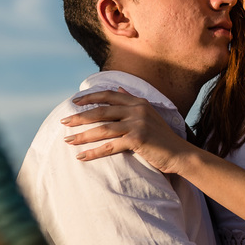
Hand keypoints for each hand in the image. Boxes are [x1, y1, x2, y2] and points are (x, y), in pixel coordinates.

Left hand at [60, 90, 188, 172]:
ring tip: (68, 140)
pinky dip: (94, 152)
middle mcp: (137, 109)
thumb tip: (118, 87)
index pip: (108, 95)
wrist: (180, 154)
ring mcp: (138, 124)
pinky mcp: (137, 140)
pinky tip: (82, 156)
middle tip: (64, 121)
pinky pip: (109, 146)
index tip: (74, 102)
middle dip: (80, 117)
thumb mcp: (148, 114)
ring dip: (82, 135)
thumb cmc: (162, 137)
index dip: (90, 97)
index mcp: (138, 102)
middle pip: (101, 111)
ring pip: (102, 129)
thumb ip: (132, 100)